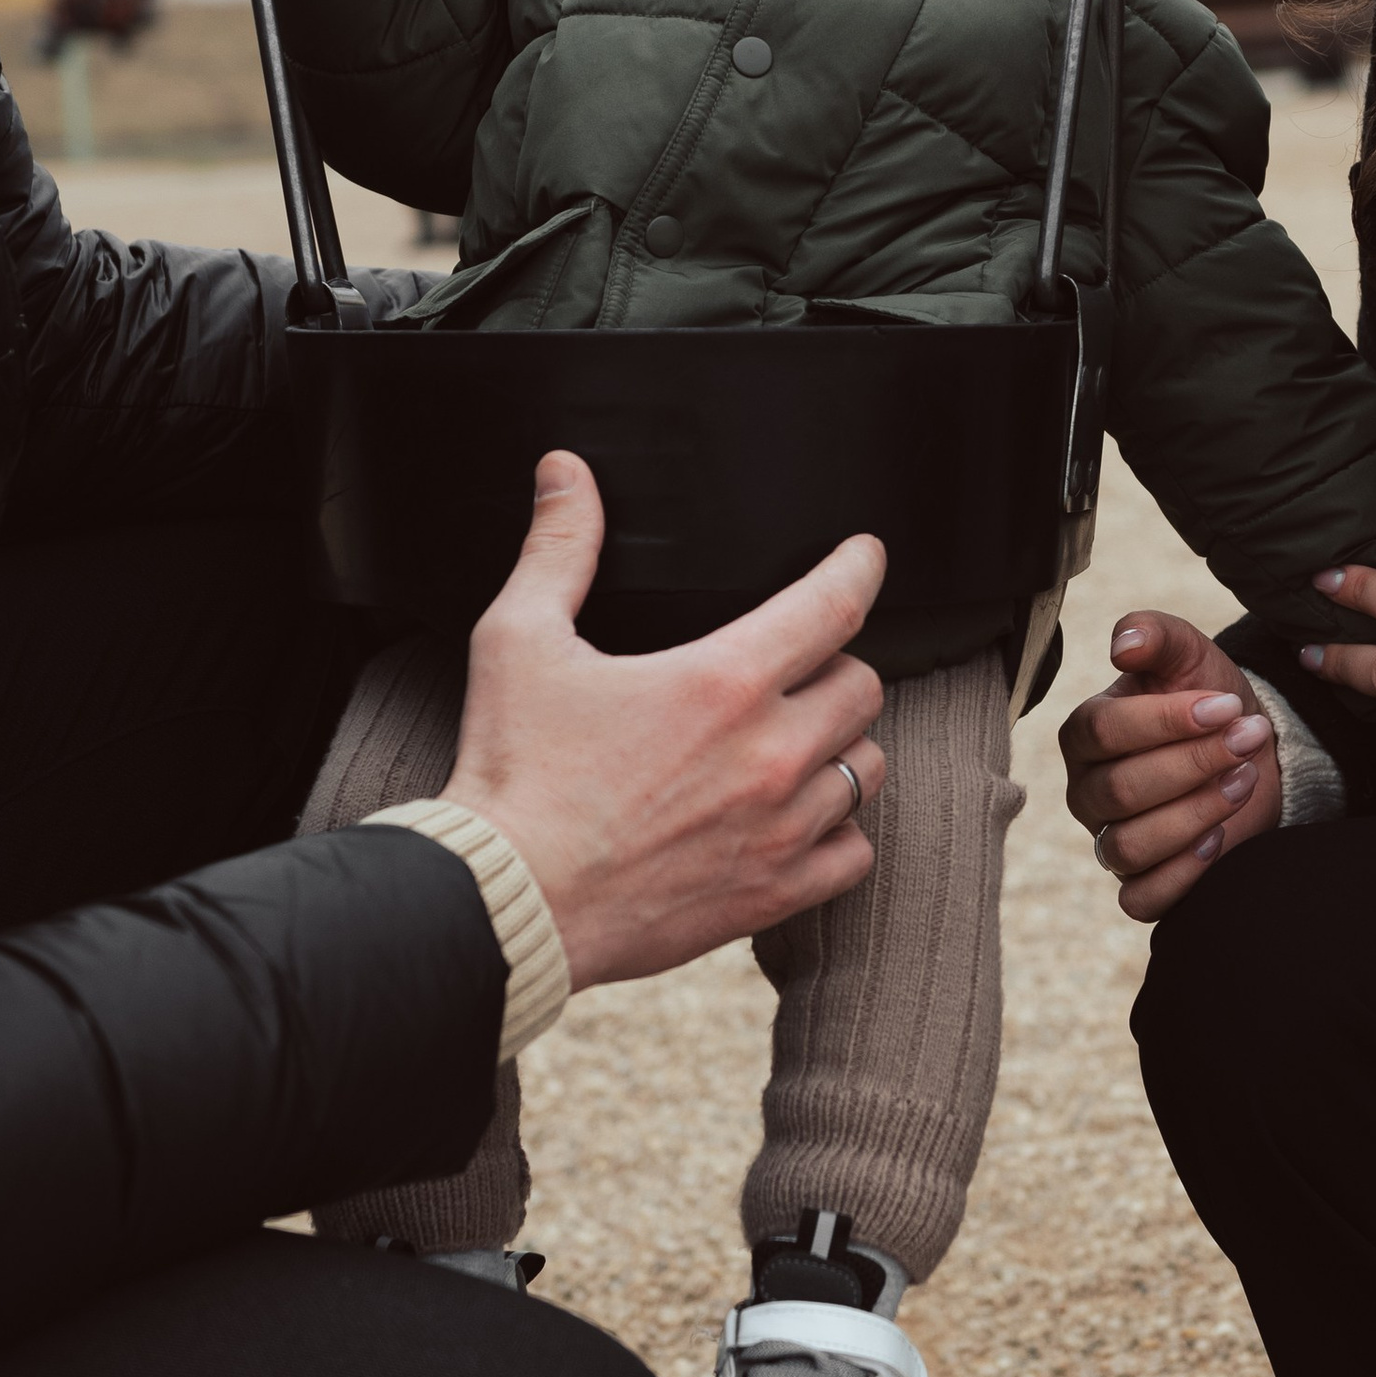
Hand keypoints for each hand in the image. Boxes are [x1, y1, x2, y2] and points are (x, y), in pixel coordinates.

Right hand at [444, 455, 887, 991]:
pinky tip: (800, 817)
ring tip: (798, 740)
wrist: (507, 901)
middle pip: (862, 686)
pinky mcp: (771, 892)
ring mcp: (779, 828)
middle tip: (797, 668)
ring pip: (868, 767)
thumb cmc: (512, 775)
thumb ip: (558, 549)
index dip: (858, 567)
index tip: (865, 556)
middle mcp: (769, 753)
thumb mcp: (520, 640)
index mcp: (722, 681)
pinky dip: (839, 830)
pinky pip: (854, 853)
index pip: (834, 604)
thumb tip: (566, 475)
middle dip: (835, 665)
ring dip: (840, 746)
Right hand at [1058, 608, 1279, 921]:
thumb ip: (1155, 635)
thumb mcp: (1190, 654)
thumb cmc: (1211, 698)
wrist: (1253, 748)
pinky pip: (1141, 899)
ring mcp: (1109, 841)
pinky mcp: (1141, 884)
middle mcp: (1088, 791)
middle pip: (1121, 790)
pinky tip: (1221, 837)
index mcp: (1085, 734)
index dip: (1166, 721)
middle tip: (1248, 737)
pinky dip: (1182, 874)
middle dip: (1194, 763)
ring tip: (1244, 778)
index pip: (1103, 731)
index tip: (1226, 705)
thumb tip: (1121, 646)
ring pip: (1128, 846)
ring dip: (1197, 813)